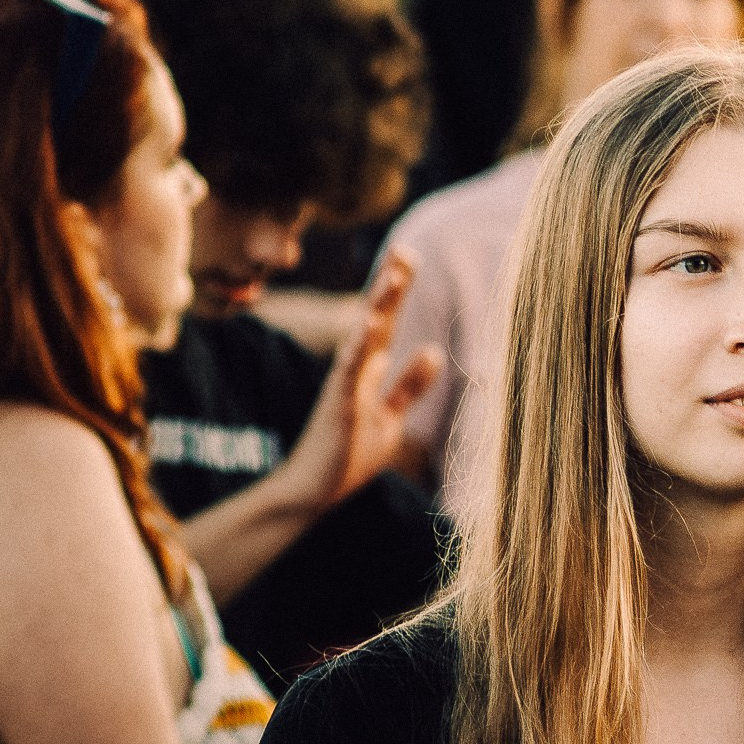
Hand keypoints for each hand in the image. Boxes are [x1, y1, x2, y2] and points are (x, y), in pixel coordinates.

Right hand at [269, 254, 442, 517]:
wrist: (311, 494)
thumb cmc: (347, 456)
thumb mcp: (389, 417)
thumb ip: (408, 386)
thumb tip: (432, 350)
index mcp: (369, 370)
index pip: (385, 322)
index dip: (396, 289)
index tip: (407, 255)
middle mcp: (355, 370)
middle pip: (375, 318)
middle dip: (389, 284)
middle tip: (403, 249)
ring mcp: (345, 385)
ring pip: (363, 337)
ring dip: (378, 306)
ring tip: (394, 275)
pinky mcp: (337, 405)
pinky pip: (349, 371)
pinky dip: (358, 345)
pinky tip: (367, 322)